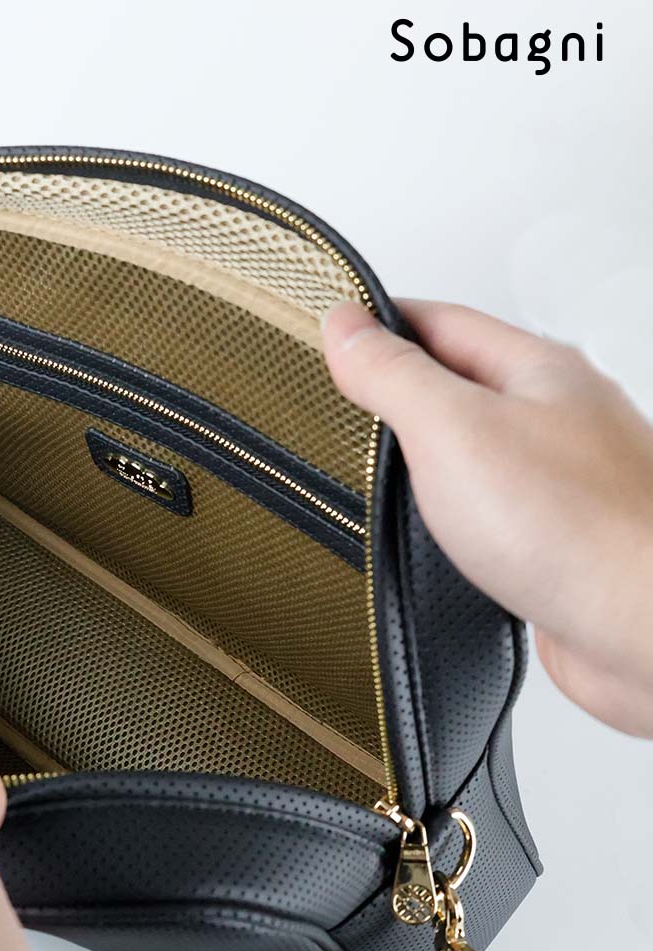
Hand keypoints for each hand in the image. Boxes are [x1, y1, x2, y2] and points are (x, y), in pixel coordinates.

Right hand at [323, 300, 652, 736]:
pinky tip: (428, 528)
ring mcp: (560, 480)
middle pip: (460, 380)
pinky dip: (449, 510)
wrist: (644, 629)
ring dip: (425, 452)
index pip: (438, 321)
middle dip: (398, 384)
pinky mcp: (554, 541)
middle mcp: (558, 418)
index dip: (377, 323)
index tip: (329, 332)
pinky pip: (489, 507)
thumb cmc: (578, 530)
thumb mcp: (452, 428)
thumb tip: (345, 327)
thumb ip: (393, 374)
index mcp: (538, 372)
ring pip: (476, 447)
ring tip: (376, 456)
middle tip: (344, 388)